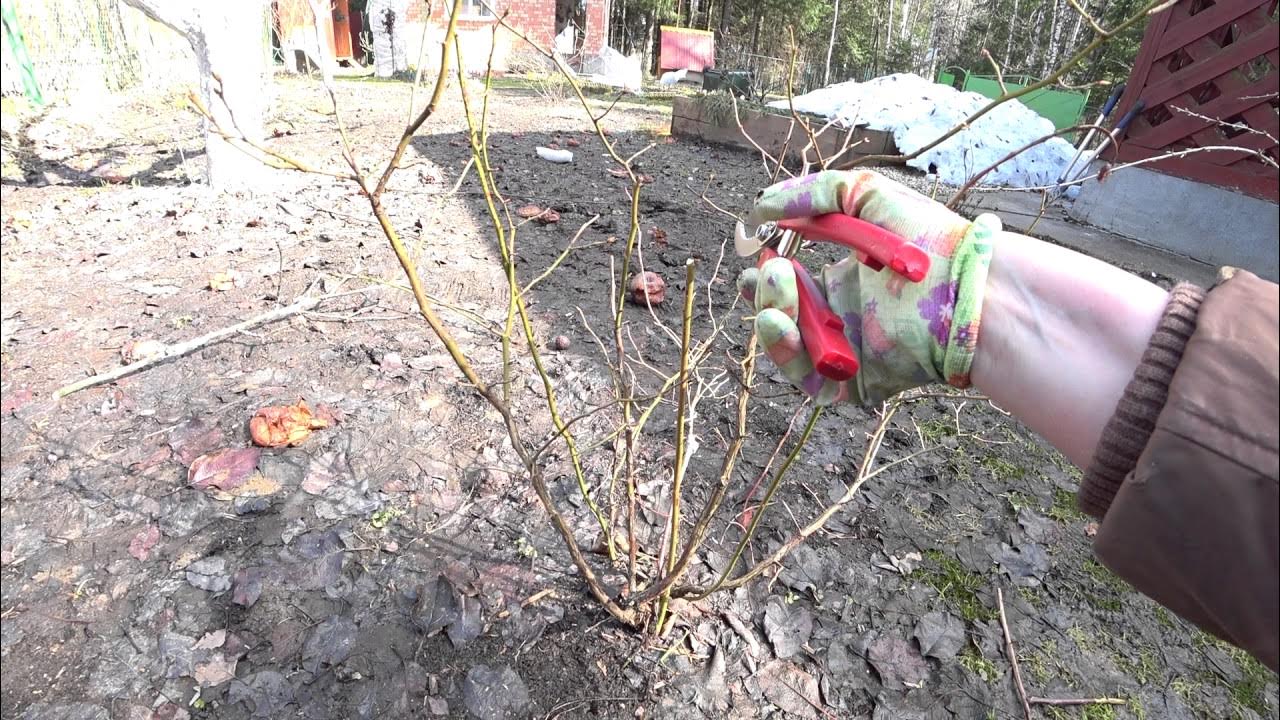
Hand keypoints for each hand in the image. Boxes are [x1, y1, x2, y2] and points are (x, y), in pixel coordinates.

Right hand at [738, 170, 1000, 403]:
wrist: (970, 287)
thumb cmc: (930, 239)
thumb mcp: (865, 195)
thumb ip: (812, 194)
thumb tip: (760, 208)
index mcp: (844, 283)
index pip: (790, 286)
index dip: (768, 273)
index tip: (757, 252)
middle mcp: (842, 321)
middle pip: (782, 317)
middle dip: (765, 294)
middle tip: (768, 271)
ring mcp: (847, 354)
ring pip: (788, 349)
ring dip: (770, 318)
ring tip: (777, 286)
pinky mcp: (856, 382)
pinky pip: (809, 379)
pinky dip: (788, 355)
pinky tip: (783, 322)